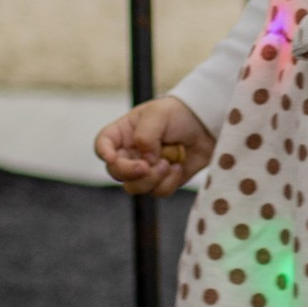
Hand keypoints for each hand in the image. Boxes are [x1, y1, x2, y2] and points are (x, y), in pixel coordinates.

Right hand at [95, 97, 213, 196]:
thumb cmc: (178, 114)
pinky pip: (157, 192)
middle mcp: (129, 153)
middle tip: (147, 166)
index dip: (103, 153)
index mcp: (123, 133)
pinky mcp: (161, 182)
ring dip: (152, 178)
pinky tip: (178, 168)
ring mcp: (144, 170)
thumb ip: (145, 135)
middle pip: (116, 171)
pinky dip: (169, 182)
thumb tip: (145, 160)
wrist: (205, 125)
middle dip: (131, 171)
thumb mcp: (159, 115)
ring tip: (168, 163)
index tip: (113, 157)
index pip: (102, 145)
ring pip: (134, 187)